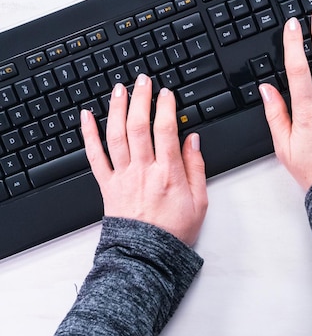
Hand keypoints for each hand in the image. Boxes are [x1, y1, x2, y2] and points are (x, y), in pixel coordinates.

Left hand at [81, 74, 207, 245]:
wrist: (148, 255)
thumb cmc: (174, 230)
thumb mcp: (200, 200)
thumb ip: (196, 167)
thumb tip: (193, 140)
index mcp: (168, 173)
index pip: (166, 130)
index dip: (165, 107)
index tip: (167, 93)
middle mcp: (143, 170)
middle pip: (139, 126)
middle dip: (141, 98)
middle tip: (143, 80)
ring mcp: (123, 176)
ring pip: (116, 135)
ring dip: (117, 108)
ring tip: (119, 89)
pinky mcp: (107, 184)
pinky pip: (95, 156)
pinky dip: (88, 134)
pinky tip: (87, 117)